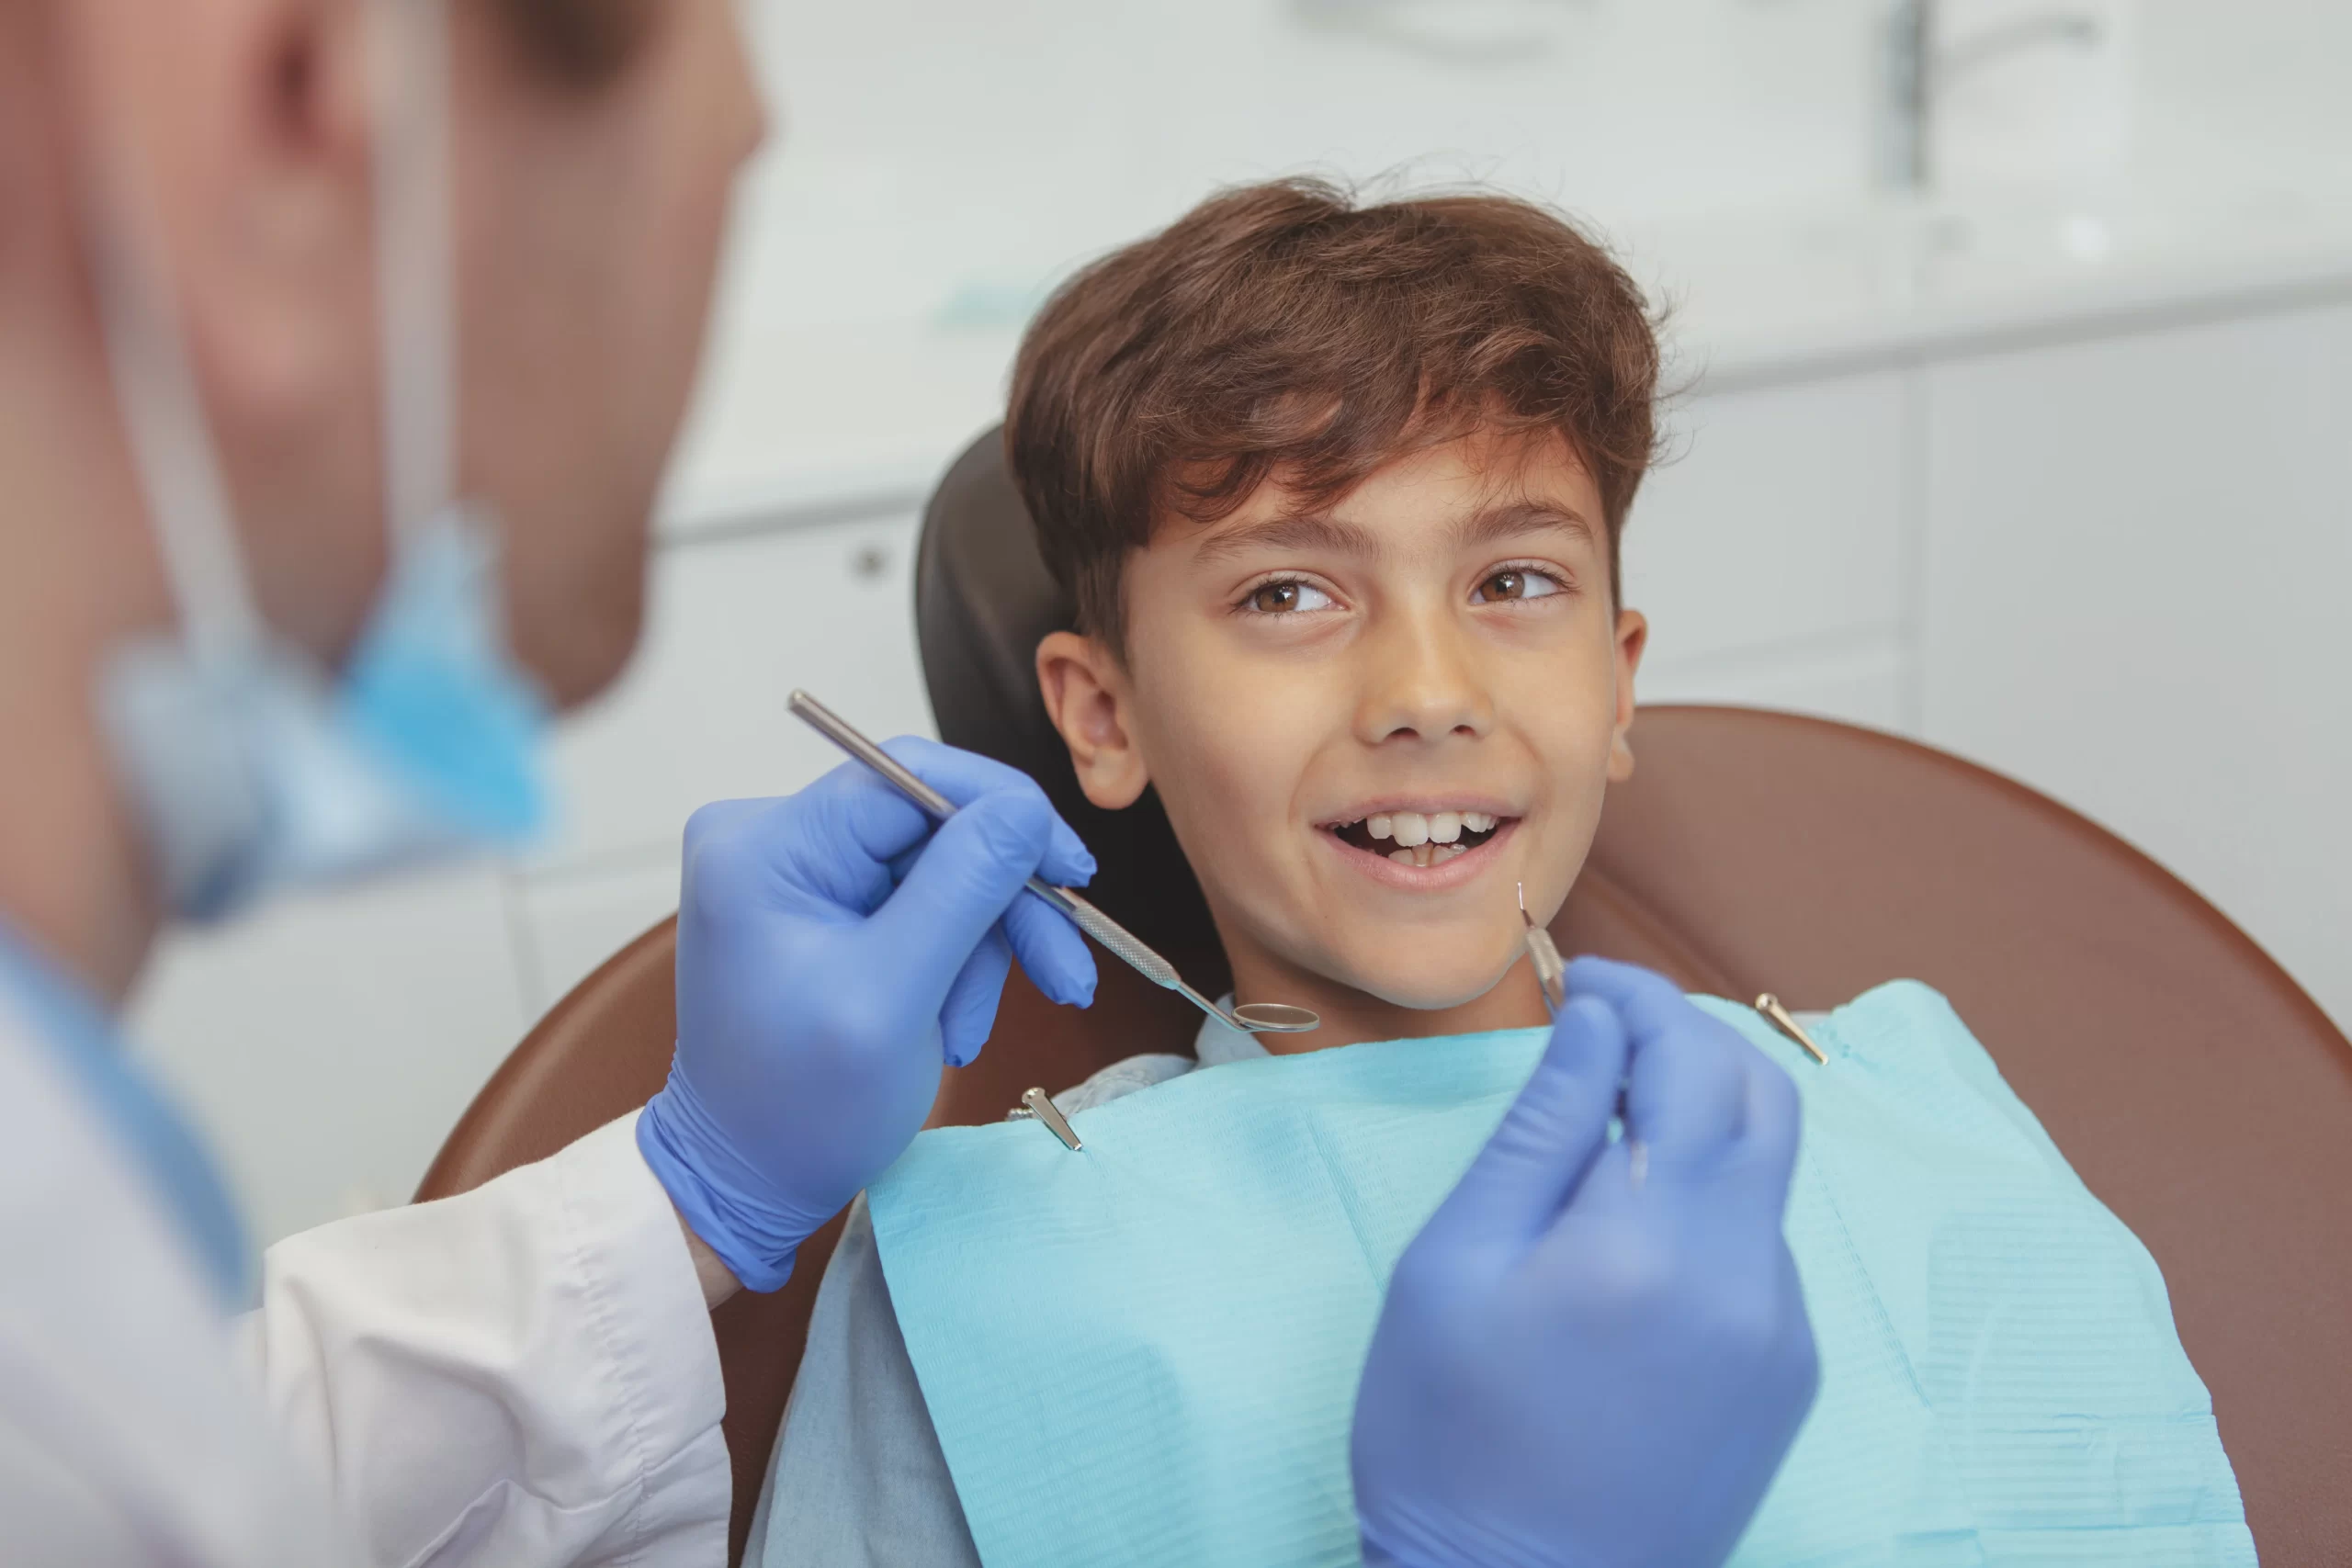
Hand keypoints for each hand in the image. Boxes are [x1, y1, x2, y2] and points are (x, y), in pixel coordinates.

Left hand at [636, 739, 1097, 1292]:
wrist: (748, 1179)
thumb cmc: (802, 1108)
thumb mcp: (894, 996)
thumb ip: (963, 890)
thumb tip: (1026, 807)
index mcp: (767, 845)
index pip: (910, 778)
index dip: (1005, 814)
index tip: (1072, 869)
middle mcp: (773, 838)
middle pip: (934, 827)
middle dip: (1003, 904)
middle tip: (1066, 972)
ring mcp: (797, 872)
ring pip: (939, 870)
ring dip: (980, 949)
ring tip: (972, 1029)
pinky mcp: (823, 906)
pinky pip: (920, 903)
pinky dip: (954, 962)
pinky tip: (953, 1021)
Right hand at [1352, 957, 1817, 1567]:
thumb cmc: (1448, 1436)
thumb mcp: (1454, 1267)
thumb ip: (1539, 1131)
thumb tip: (1597, 1019)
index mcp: (1652, 1243)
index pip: (1685, 1062)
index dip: (1638, 998)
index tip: (1582, 979)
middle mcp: (1747, 1277)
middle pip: (1762, 1099)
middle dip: (1689, 1038)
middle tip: (1607, 1028)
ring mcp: (1783, 1333)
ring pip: (1767, 1174)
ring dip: (1703, 1118)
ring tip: (1610, 1120)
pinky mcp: (1789, 1378)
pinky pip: (1761, 1248)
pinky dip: (1709, 1200)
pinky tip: (1631, 1230)